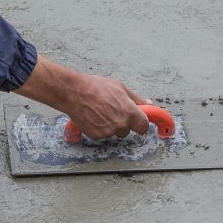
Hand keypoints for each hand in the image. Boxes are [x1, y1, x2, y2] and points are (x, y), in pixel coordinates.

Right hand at [15, 56, 149, 140]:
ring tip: (99, 112)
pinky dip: (98, 129)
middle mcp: (121, 124)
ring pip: (113, 133)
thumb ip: (136, 98)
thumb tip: (148, 104)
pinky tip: (92, 117)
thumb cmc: (95, 87)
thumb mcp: (120, 87)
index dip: (140, 124)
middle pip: (127, 131)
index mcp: (130, 112)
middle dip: (122, 123)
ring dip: (109, 126)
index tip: (138, 122)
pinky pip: (101, 135)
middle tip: (111, 111)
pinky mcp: (96, 136)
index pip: (143, 126)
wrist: (74, 93)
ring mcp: (108, 131)